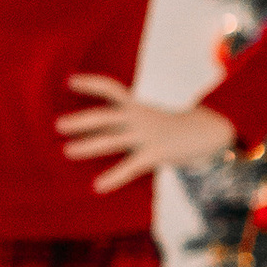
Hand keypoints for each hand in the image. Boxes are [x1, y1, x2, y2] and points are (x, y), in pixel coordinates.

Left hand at [56, 76, 235, 195]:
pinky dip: (113, 177)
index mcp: (136, 106)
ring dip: (88, 145)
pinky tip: (97, 186)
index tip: (68, 80)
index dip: (90, 83)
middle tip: (57, 125)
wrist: (208, 132)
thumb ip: (125, 121)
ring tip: (67, 150)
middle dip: (80, 120)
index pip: (110, 88)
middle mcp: (138, 117)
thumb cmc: (171, 128)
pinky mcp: (155, 154)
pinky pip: (130, 166)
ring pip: (112, 140)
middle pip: (104, 116)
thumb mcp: (147, 117)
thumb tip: (97, 131)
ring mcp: (146, 135)